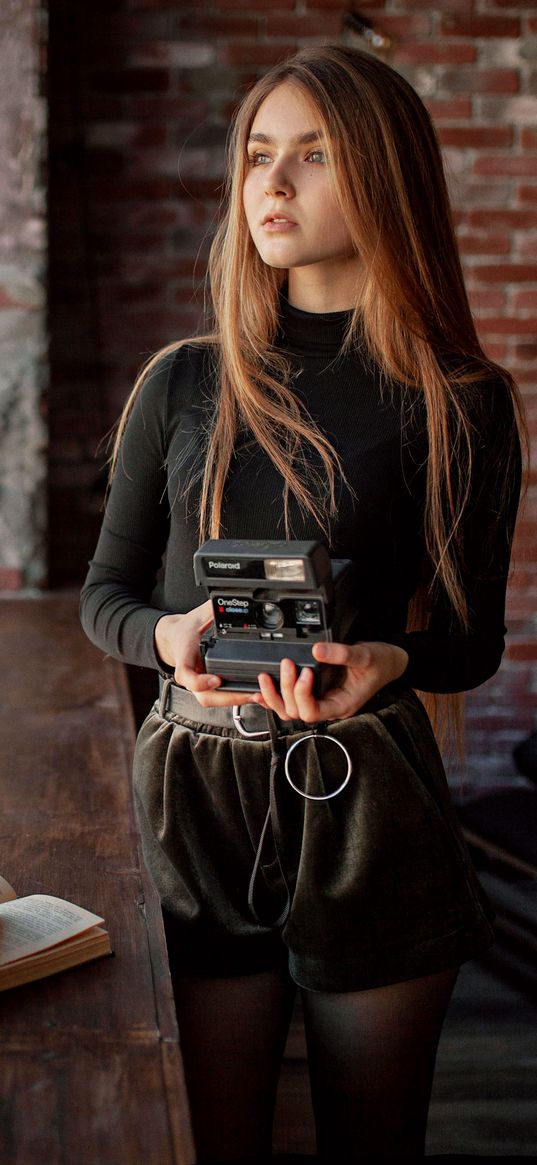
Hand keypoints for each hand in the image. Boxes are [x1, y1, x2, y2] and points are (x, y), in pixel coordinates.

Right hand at [154, 602, 257, 707]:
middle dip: (229, 698)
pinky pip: (217, 698)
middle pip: (204, 696)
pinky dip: (234, 698)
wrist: (173, 639)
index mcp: (184, 656)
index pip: (185, 675)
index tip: (217, 679)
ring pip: (211, 700)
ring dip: (235, 700)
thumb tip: (225, 600)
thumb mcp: (196, 616)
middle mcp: (189, 674)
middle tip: (251, 692)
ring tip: (257, 695)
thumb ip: (210, 610)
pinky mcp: (204, 687)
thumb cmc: (184, 630)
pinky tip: (251, 694)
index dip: (200, 682)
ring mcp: (196, 684)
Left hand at [254, 640, 408, 723]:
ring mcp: (321, 701)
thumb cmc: (381, 662)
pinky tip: (259, 691)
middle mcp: (328, 706)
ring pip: (289, 710)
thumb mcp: (365, 655)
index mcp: (341, 704)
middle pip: (296, 712)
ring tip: (265, 677)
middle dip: (286, 689)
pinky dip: (273, 698)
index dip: (302, 694)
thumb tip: (316, 650)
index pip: (312, 712)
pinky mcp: (315, 692)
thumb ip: (342, 654)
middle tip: (287, 663)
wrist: (388, 661)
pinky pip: (290, 701)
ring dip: (274, 696)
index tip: (305, 671)